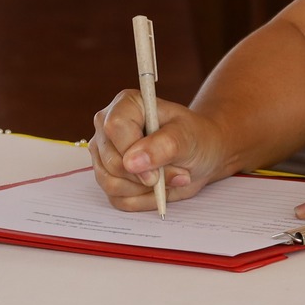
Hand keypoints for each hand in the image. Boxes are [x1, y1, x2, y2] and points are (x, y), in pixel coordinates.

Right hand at [88, 89, 229, 211]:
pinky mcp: (107, 177)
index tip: (156, 172)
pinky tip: (157, 187)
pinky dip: (142, 199)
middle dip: (146, 177)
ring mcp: (104, 154)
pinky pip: (117, 199)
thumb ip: (164, 145)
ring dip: (145, 190)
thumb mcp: (188, 137)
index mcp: (126, 105)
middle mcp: (108, 128)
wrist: (200, 155)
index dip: (133, 153)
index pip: (114, 127)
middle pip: (111, 161)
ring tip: (168, 178)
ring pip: (110, 183)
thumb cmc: (195, 138)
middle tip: (176, 173)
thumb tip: (132, 161)